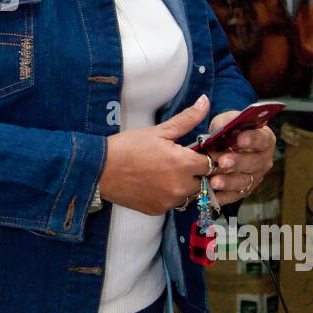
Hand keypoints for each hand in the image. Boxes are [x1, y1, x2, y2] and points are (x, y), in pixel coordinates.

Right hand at [98, 94, 214, 214]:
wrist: (100, 169)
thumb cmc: (127, 147)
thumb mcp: (159, 131)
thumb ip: (187, 119)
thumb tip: (205, 102)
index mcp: (183, 163)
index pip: (211, 164)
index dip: (205, 157)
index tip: (196, 153)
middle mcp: (179, 186)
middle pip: (203, 182)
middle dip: (196, 173)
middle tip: (179, 162)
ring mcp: (169, 201)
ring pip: (189, 195)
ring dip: (184, 186)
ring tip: (166, 173)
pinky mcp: (157, 210)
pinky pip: (173, 204)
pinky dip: (169, 195)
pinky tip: (156, 183)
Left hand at [201, 109, 275, 205]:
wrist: (222, 147)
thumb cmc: (227, 132)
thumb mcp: (226, 121)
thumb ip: (226, 123)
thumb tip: (222, 128)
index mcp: (264, 138)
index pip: (262, 139)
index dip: (252, 139)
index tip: (240, 139)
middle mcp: (263, 159)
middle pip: (254, 162)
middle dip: (237, 162)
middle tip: (223, 161)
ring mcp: (255, 176)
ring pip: (244, 181)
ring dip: (229, 182)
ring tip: (214, 181)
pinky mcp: (244, 190)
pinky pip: (235, 195)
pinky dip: (223, 196)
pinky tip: (212, 193)